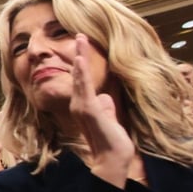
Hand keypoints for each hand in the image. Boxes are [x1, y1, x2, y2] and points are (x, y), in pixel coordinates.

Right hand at [70, 33, 136, 185]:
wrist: (113, 157)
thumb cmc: (112, 141)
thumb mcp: (110, 118)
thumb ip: (106, 106)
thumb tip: (104, 97)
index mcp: (85, 105)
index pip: (83, 79)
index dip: (83, 62)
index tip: (83, 46)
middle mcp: (80, 104)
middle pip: (79, 74)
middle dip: (79, 53)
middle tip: (80, 34)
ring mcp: (82, 106)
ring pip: (80, 77)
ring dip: (80, 57)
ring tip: (80, 39)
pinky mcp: (88, 109)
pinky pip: (83, 87)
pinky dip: (81, 73)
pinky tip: (79, 60)